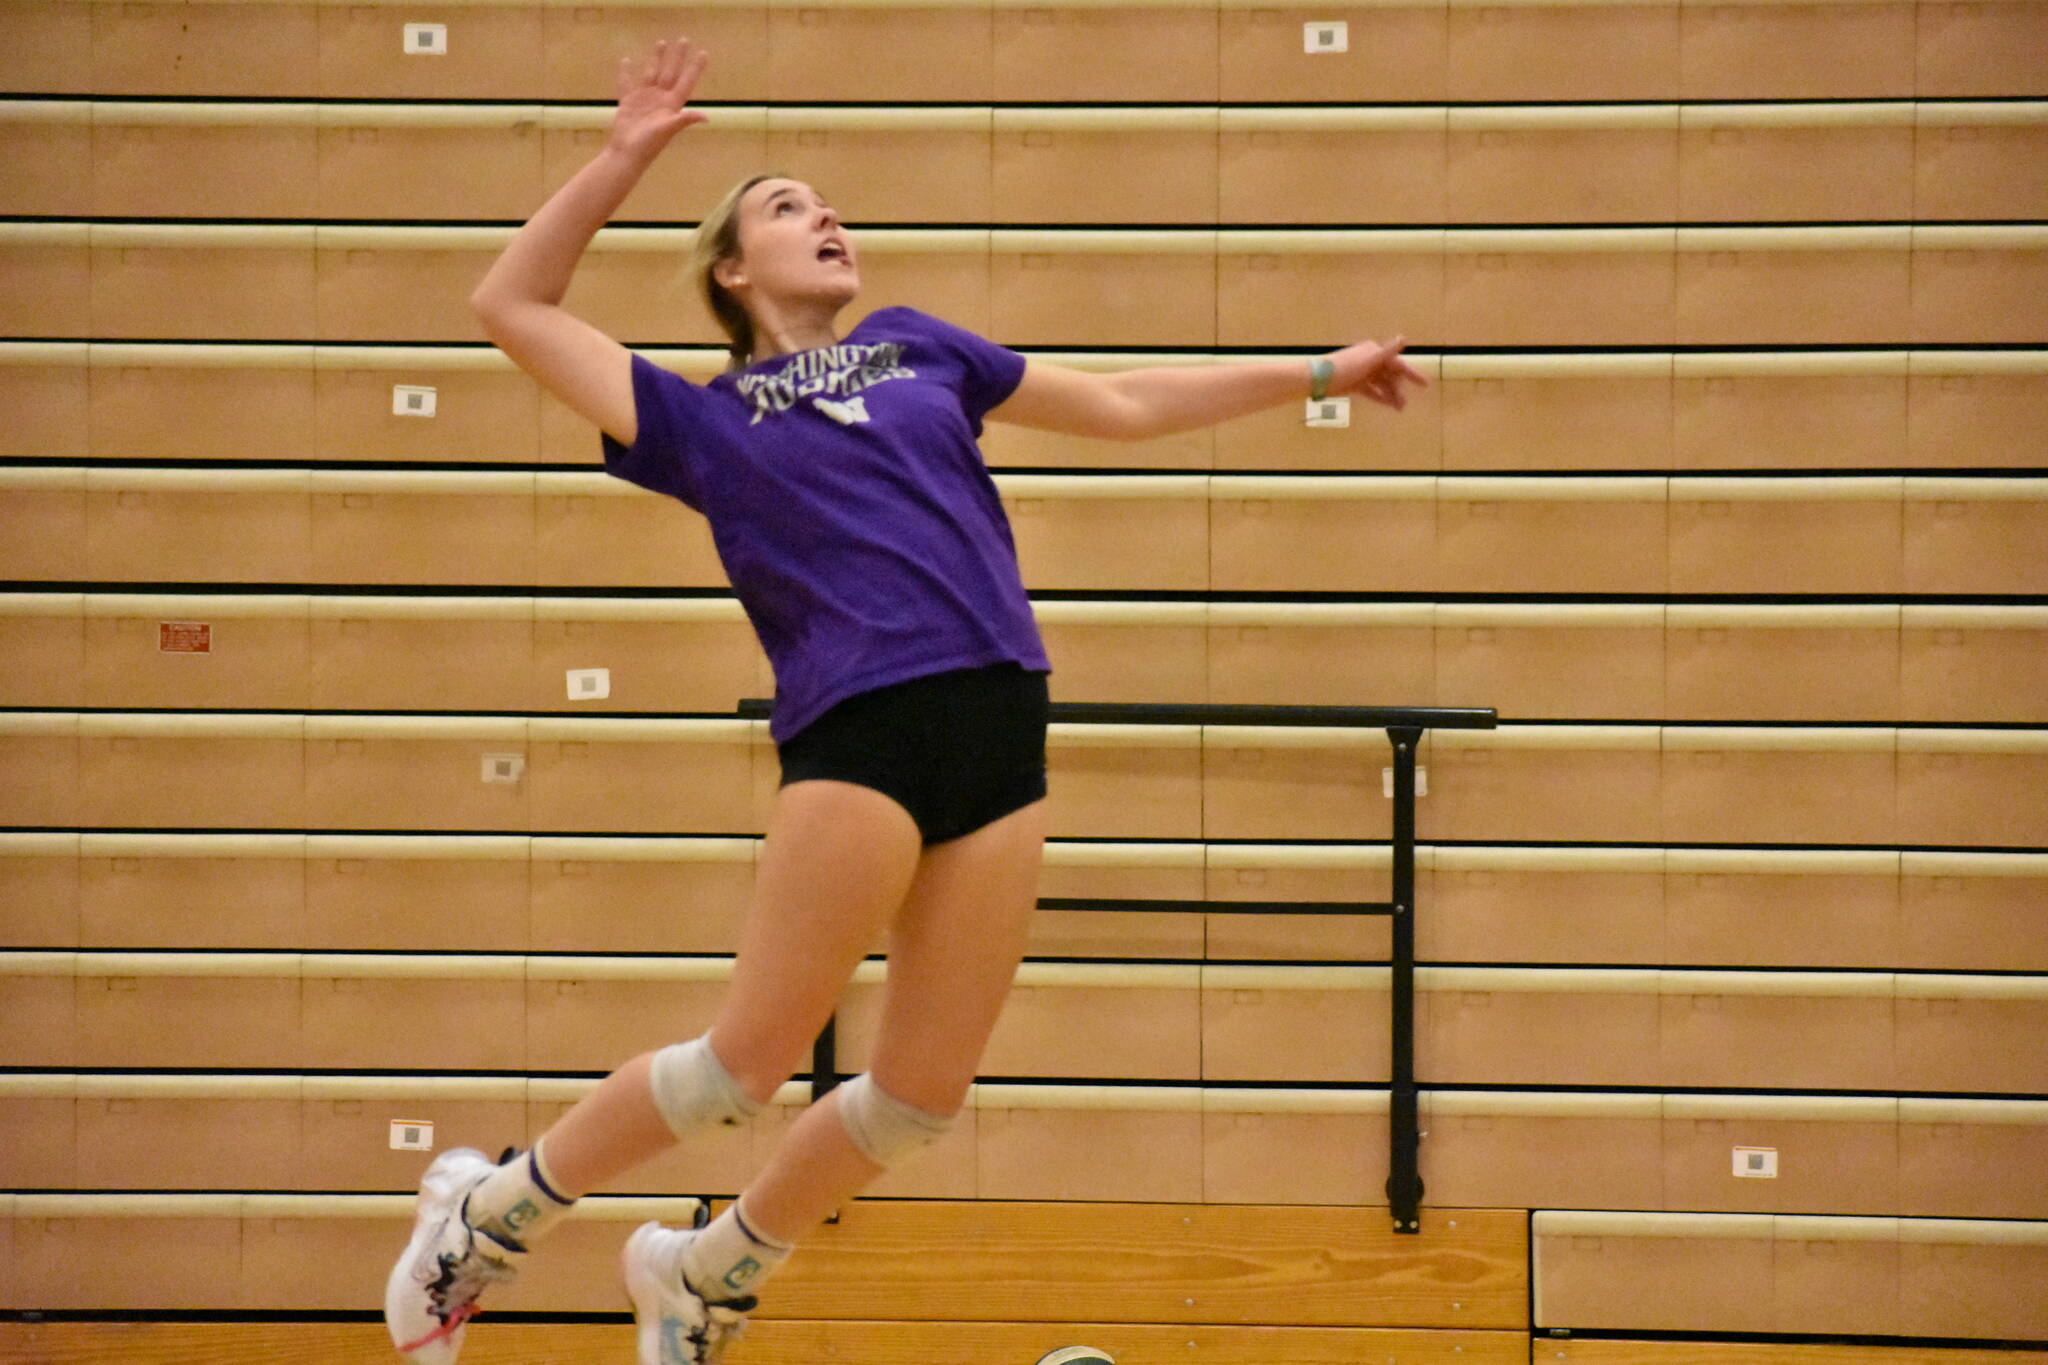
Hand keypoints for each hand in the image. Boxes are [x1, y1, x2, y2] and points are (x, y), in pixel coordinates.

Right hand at [608, 37, 709, 162]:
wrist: (627, 153)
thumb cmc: (649, 144)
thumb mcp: (668, 130)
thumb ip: (684, 120)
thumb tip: (706, 117)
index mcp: (672, 105)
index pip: (686, 82)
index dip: (695, 68)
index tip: (703, 53)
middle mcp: (660, 100)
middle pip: (671, 72)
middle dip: (677, 57)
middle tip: (684, 39)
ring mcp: (645, 100)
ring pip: (652, 73)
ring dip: (656, 58)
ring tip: (661, 42)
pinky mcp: (629, 102)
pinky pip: (627, 83)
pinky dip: (626, 73)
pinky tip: (626, 60)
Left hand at [1326, 336, 1428, 411]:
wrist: (1318, 378)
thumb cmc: (1344, 367)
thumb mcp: (1368, 360)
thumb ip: (1386, 351)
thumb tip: (1404, 338)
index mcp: (1374, 352)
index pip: (1397, 363)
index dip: (1411, 373)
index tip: (1425, 385)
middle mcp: (1369, 360)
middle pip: (1389, 375)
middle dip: (1398, 389)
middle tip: (1403, 405)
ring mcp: (1362, 372)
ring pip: (1381, 384)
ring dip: (1390, 395)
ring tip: (1399, 409)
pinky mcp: (1354, 383)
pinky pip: (1371, 390)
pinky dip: (1379, 396)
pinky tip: (1388, 405)